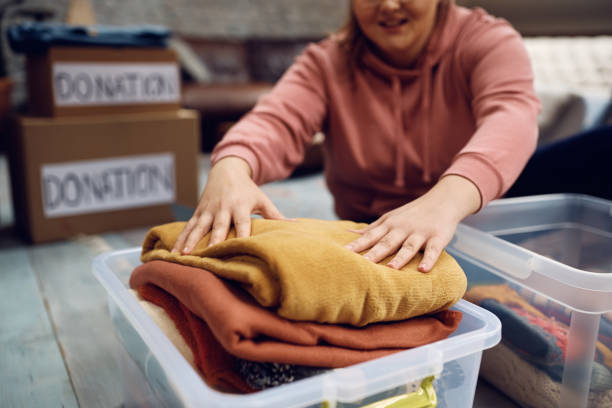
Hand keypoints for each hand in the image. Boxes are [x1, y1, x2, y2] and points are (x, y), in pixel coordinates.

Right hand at [172, 156, 285, 253]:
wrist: (227, 170)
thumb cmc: (248, 189)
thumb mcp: (262, 199)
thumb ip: (275, 214)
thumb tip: (296, 224)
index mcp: (240, 206)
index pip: (242, 224)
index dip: (241, 235)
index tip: (238, 248)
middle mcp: (223, 208)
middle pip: (218, 226)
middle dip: (213, 239)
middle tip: (207, 253)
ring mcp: (208, 210)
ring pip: (198, 227)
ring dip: (190, 241)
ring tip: (183, 255)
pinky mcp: (198, 211)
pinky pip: (188, 226)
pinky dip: (180, 238)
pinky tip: (173, 252)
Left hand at [344, 175, 480, 271]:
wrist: (442, 200)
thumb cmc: (412, 213)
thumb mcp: (390, 217)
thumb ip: (372, 228)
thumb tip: (349, 233)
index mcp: (389, 225)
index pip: (370, 236)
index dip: (357, 245)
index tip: (343, 253)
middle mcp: (403, 228)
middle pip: (387, 242)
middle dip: (374, 253)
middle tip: (361, 264)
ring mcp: (420, 233)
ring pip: (408, 247)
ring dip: (400, 258)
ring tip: (390, 269)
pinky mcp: (438, 237)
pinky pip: (433, 250)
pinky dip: (429, 259)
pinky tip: (423, 270)